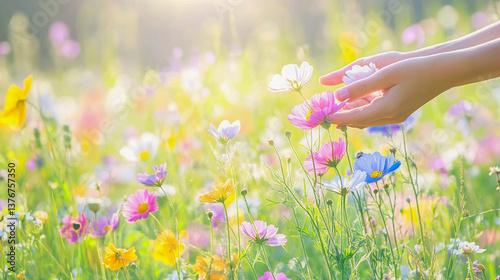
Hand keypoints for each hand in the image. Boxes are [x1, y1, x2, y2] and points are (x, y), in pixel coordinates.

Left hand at [325, 55, 452, 127]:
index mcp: (386, 110)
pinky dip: (362, 109)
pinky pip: (375, 115)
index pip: (354, 117)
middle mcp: (390, 117)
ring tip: (335, 106)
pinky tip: (354, 102)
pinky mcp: (399, 112)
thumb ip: (360, 87)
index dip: (336, 116)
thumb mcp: (385, 75)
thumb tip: (337, 95)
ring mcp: (396, 117)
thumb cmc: (414, 69)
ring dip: (351, 113)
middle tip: (324, 111)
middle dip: (341, 117)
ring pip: (366, 119)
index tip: (321, 115)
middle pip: (359, 121)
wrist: (444, 73)